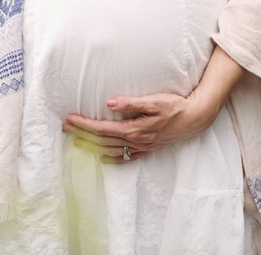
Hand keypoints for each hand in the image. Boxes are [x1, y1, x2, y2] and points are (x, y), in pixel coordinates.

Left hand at [62, 92, 214, 163]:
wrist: (195, 119)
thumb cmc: (175, 107)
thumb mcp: (154, 101)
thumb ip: (131, 103)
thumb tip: (109, 102)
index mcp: (134, 129)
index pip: (102, 128)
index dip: (84, 124)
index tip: (70, 118)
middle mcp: (135, 141)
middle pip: (102, 140)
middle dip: (82, 134)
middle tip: (65, 128)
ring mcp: (142, 147)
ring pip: (111, 149)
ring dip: (91, 146)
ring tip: (76, 141)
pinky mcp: (148, 149)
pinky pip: (126, 157)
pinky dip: (113, 158)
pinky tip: (103, 158)